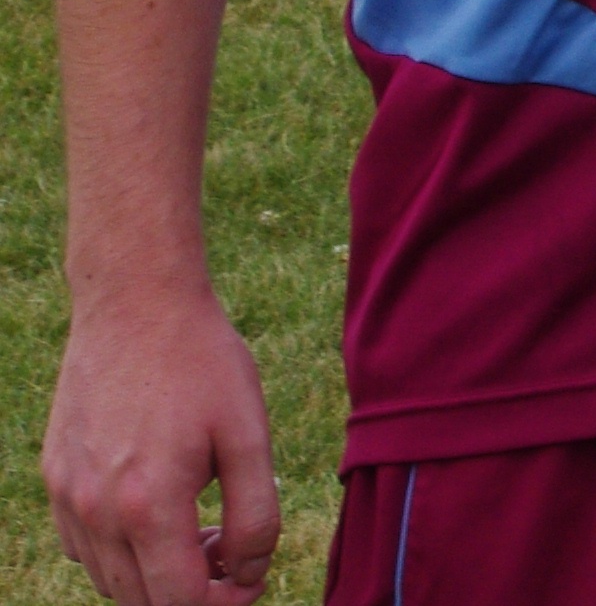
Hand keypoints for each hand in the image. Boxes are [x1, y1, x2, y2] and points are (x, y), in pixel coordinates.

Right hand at [40, 284, 280, 603]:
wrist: (136, 305)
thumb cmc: (202, 364)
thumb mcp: (250, 435)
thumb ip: (255, 516)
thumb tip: (246, 574)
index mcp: (149, 505)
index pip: (178, 602)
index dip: (222, 604)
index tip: (249, 580)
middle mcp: (96, 511)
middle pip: (140, 600)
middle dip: (191, 590)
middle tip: (228, 545)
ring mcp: (66, 497)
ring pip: (109, 578)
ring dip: (155, 573)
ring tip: (198, 524)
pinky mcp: (53, 478)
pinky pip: (82, 546)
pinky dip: (119, 550)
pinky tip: (156, 508)